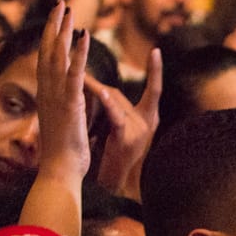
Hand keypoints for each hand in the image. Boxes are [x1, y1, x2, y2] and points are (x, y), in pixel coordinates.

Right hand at [35, 1, 92, 182]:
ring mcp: (56, 96)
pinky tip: (83, 36)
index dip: (49, 37)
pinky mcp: (70, 103)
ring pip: (57, 56)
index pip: (46, 59)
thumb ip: (59, 105)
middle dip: (53, 25)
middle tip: (60, 3)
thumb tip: (63, 97)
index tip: (55, 18)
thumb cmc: (62, 151)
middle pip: (47, 50)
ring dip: (63, 31)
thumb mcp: (59, 121)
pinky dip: (78, 53)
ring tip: (69, 10)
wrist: (59, 169)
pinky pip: (74, 73)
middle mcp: (47, 91)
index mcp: (46, 94)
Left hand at [89, 51, 160, 198]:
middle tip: (78, 74)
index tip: (157, 51)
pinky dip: (108, 105)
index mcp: (148, 119)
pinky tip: (101, 94)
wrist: (112, 184)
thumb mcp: (121, 129)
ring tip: (80, 80)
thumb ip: (118, 110)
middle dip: (97, 87)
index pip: (155, 89)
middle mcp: (149, 122)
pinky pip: (116, 117)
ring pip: (115, 102)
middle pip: (120, 94)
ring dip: (96, 92)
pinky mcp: (127, 139)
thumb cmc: (113, 156)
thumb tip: (104, 89)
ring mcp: (140, 130)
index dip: (156, 71)